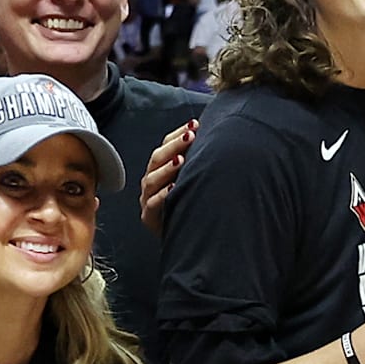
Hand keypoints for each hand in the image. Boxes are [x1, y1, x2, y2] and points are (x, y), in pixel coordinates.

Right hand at [138, 119, 194, 235]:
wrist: (186, 239)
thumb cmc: (191, 206)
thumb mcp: (193, 182)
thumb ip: (198, 163)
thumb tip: (216, 137)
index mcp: (161, 169)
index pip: (165, 145)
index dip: (178, 134)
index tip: (195, 124)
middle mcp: (152, 181)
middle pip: (158, 158)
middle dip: (174, 145)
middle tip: (190, 135)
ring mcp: (148, 199)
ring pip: (152, 179)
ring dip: (167, 168)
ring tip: (181, 159)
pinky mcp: (149, 217)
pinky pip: (153, 204)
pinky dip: (162, 195)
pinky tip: (173, 188)